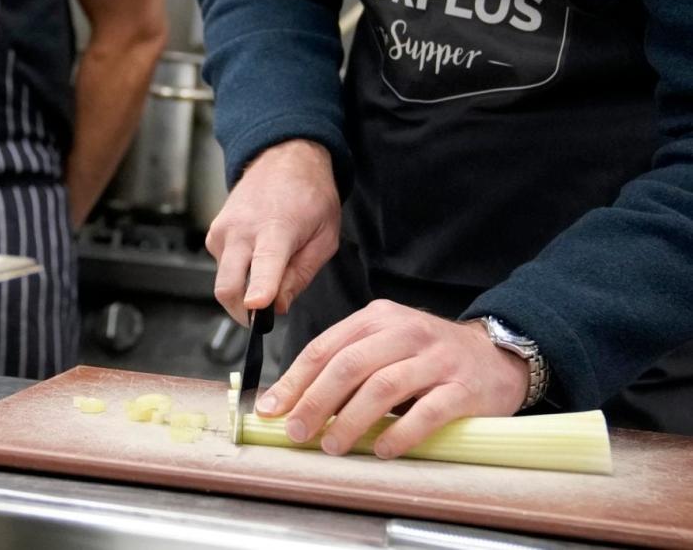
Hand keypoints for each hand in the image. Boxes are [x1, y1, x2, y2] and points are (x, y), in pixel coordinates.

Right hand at [204, 139, 339, 323]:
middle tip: (263, 317)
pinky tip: (256, 255)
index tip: (256, 309)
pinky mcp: (213, 231)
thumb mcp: (325, 237)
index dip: (259, 291)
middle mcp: (242, 229)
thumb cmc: (310, 195)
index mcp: (276, 228)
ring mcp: (223, 229)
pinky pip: (221, 265)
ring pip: (223, 279)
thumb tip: (279, 307)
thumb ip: (302, 275)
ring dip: (241, 289)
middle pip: (227, 286)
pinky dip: (237, 272)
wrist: (283, 157)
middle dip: (242, 312)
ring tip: (268, 271)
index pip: (264, 266)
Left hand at [260, 300, 529, 457]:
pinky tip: (383, 450)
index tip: (272, 408)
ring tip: (332, 445)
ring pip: (382, 387)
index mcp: (377, 317)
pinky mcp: (462, 387)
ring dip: (351, 420)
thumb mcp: (385, 344)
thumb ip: (348, 363)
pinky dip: (400, 433)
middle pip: (348, 365)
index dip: (294, 379)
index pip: (325, 347)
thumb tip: (297, 400)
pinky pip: (426, 411)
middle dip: (315, 401)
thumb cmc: (428, 354)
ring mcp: (435, 358)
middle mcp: (404, 331)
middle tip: (297, 433)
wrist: (495, 354)